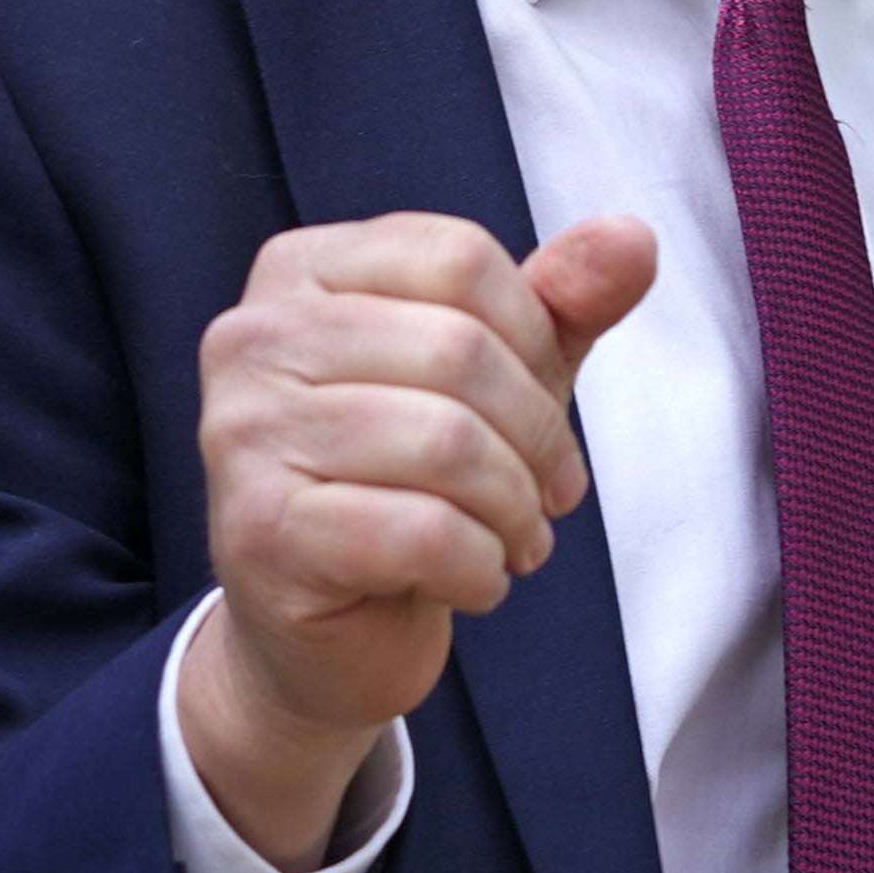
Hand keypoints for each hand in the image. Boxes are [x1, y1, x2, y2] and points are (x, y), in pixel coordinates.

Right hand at [180, 211, 657, 869]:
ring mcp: (240, 433)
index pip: (459, 257)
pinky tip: (473, 581)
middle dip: (536, 436)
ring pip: (446, 444)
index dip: (535, 339)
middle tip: (551, 495)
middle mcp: (252, 336)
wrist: (325, 634)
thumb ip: (562, 302)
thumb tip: (633, 238)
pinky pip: (421, 532)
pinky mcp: (257, 533)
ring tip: (518, 539)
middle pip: (458, 349)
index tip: (546, 409)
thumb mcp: (501, 375)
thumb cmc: (412, 481)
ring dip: (515, 509)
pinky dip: (479, 567)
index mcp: (301, 269)